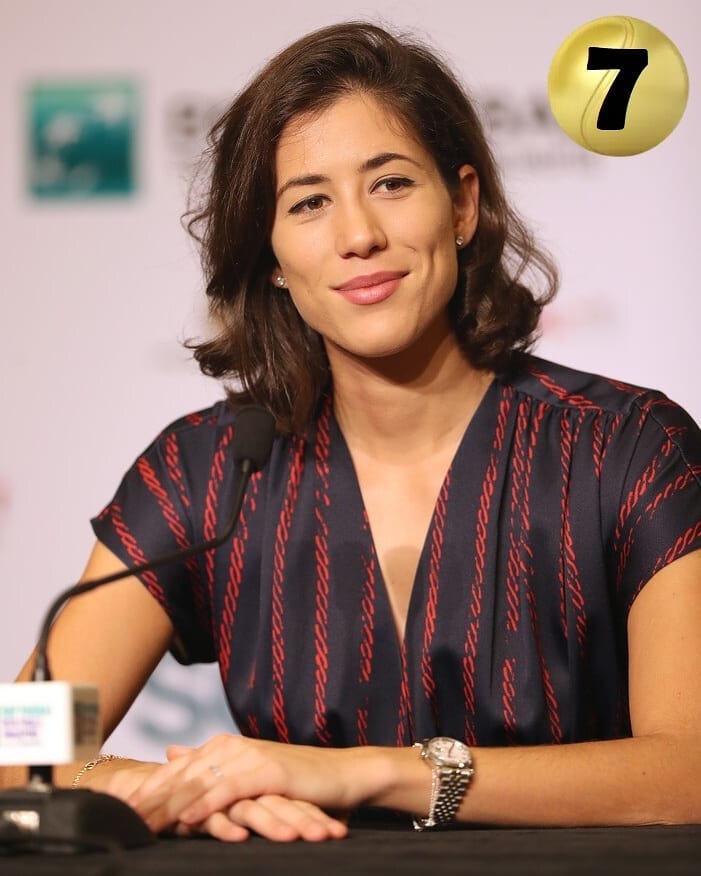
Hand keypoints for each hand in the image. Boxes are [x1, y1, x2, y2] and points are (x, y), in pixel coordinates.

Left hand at [125, 735, 360, 839]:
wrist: (341, 775)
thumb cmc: (295, 783)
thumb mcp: (247, 773)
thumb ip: (208, 764)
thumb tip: (172, 752)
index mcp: (221, 749)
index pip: (174, 774)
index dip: (144, 792)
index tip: (113, 811)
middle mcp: (229, 748)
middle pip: (178, 778)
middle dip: (146, 800)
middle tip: (116, 821)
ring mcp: (248, 757)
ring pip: (198, 784)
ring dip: (167, 805)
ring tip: (140, 825)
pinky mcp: (268, 771)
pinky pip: (230, 789)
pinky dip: (207, 803)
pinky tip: (187, 819)